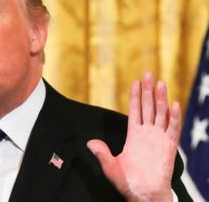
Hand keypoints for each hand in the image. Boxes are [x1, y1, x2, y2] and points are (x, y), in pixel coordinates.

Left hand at [87, 72, 180, 201]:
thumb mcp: (110, 166)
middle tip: (149, 74)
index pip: (136, 110)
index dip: (136, 96)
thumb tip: (90, 142)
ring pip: (161, 114)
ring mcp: (159, 139)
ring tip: (160, 83)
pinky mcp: (169, 148)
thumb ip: (102, 153)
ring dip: (161, 99)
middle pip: (149, 107)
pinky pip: (172, 130)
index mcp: (134, 135)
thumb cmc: (128, 182)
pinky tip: (174, 105)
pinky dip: (174, 118)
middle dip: (148, 91)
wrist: (143, 195)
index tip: (136, 81)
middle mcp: (147, 134)